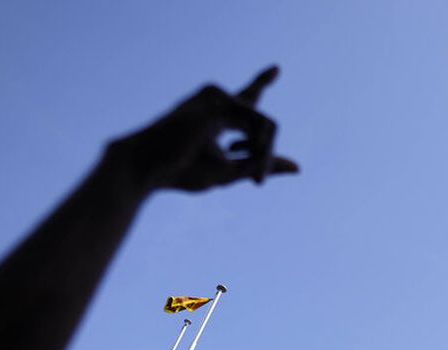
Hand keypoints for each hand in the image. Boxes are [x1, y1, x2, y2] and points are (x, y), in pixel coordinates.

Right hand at [109, 66, 297, 192]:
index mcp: (219, 117)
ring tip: (254, 177)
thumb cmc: (182, 171)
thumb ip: (261, 165)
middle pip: (264, 123)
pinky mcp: (218, 101)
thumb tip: (298, 167)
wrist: (149, 167)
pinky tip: (238, 156)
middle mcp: (218, 103)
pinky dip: (259, 146)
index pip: (247, 98)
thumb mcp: (231, 173)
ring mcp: (217, 99)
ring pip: (267, 124)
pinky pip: (260, 122)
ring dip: (265, 154)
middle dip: (267, 155)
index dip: (261, 81)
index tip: (276, 69)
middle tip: (258, 182)